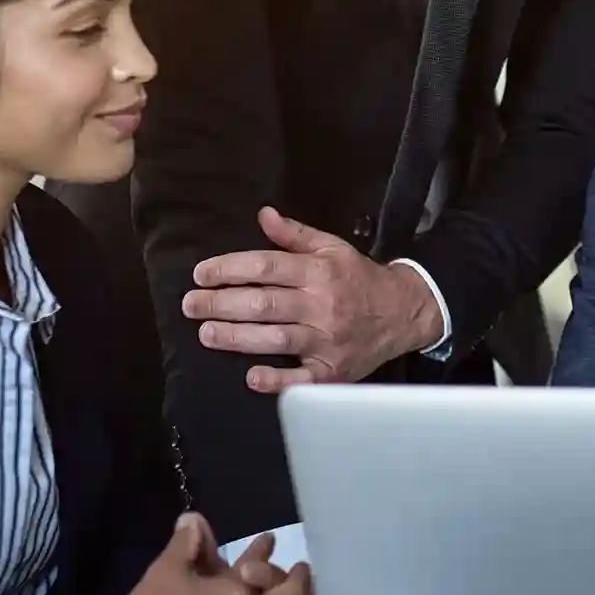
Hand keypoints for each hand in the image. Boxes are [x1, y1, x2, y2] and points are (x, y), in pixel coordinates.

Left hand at [183, 207, 444, 391]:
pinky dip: (277, 380)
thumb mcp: (332, 248)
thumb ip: (295, 235)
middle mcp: (322, 305)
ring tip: (206, 333)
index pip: (266, 267)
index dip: (229, 269)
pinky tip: (252, 377)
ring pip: (276, 338)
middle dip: (221, 304)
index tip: (201, 274)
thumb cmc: (358, 279)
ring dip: (237, 337)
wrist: (403, 312)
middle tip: (190, 305)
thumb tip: (263, 214)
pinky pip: (302, 379)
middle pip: (265, 304)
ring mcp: (327, 340)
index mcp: (319, 271)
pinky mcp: (333, 371)